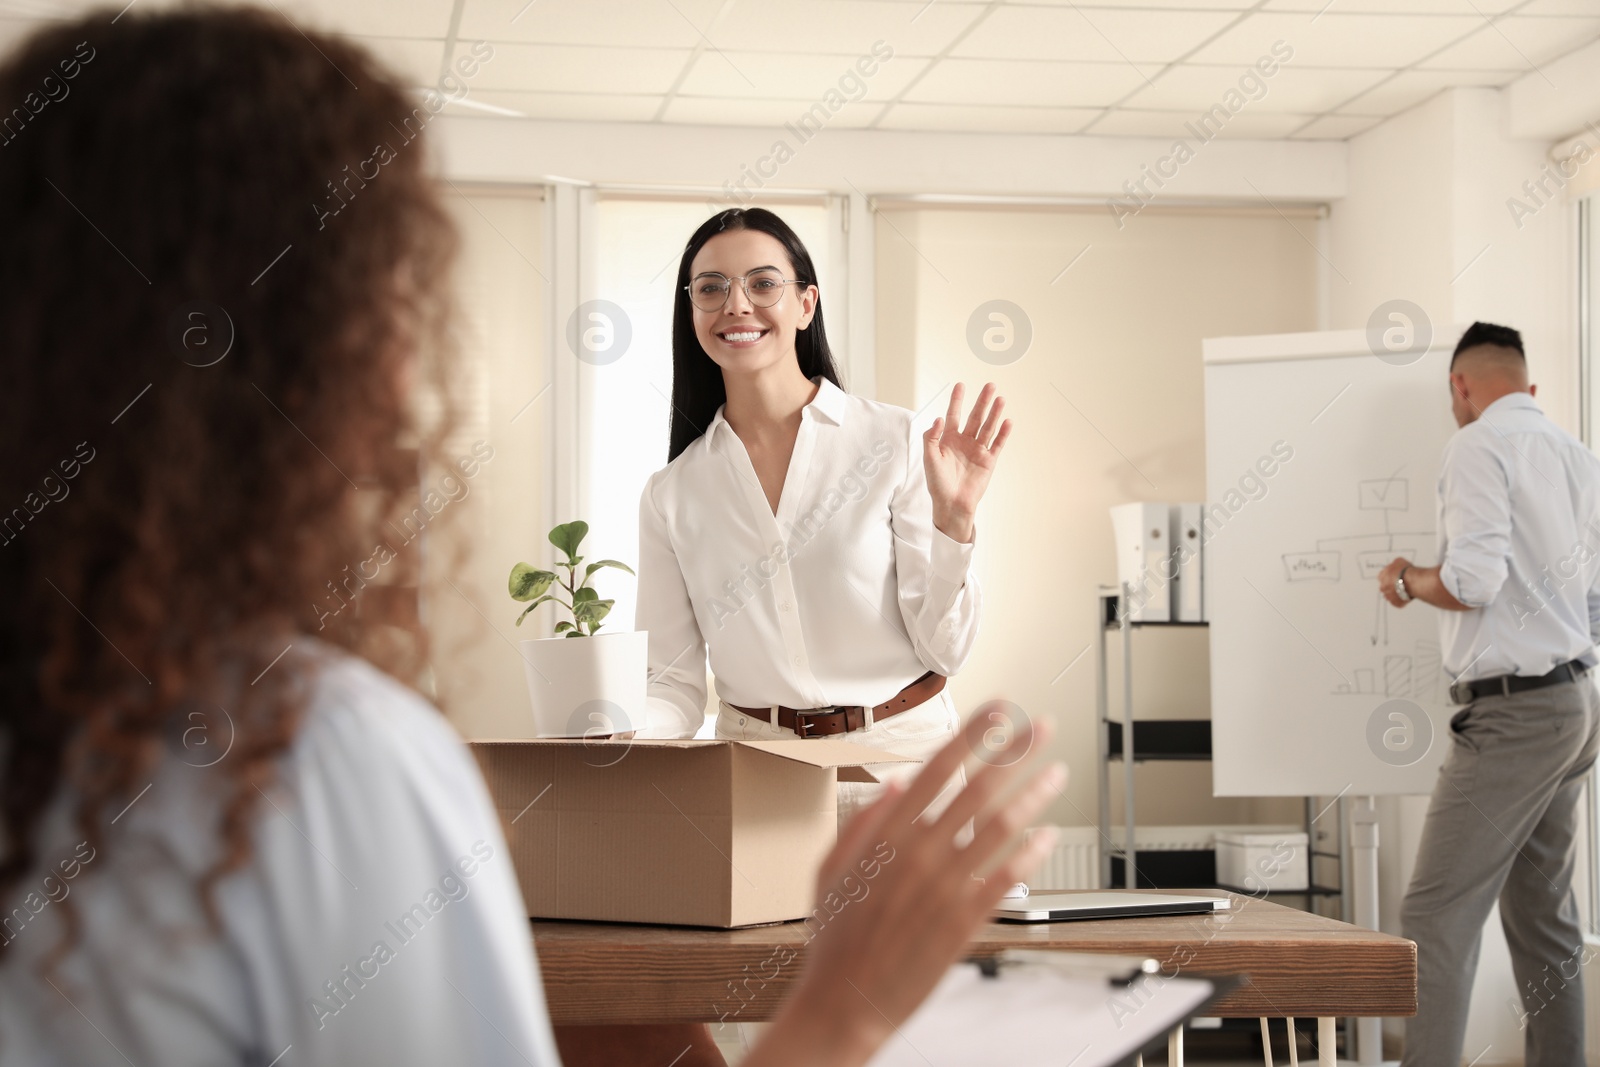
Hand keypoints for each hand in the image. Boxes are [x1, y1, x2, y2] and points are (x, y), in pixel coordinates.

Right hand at [748, 707, 1063, 1066]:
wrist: (843, 1002)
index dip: (972, 735)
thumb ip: (863, 822)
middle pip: (979, 787)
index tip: (996, 712)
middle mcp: (920, 852)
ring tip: (1057, 774)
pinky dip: (1032, 854)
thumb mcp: (830, 869)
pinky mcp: (965, 920)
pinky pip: (1008, 877)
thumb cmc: (835, 939)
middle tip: (1041, 728)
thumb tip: (897, 785)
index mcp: (886, 835)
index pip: (939, 768)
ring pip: (1002, 827)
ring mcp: (946, 885)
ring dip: (1035, 795)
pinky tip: (1049, 836)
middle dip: (1017, 751)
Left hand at [924, 382, 1010, 543]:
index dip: (957, 400)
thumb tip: (938, 418)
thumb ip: (931, 437)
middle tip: (990, 385)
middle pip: (975, 417)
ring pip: (988, 427)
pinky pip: (997, 444)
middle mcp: (964, 442)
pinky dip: (1003, 433)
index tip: (960, 385)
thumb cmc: (938, 483)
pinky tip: (1007, 421)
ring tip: (1000, 399)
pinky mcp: (988, 461)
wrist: (951, 504)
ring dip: (994, 413)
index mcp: (948, 439)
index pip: (953, 415)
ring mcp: (977, 450)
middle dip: (982, 401)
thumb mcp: (929, 458)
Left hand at [1378, 557, 1412, 607]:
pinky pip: (1397, 602)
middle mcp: (1383, 587)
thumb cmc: (1405, 571)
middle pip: (1386, 587)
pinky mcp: (1396, 603)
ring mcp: (1389, 596)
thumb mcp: (1399, 561)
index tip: (1394, 577)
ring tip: (1405, 590)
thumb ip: (1394, 564)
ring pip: (1391, 596)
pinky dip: (1401, 600)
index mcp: (1382, 577)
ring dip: (1396, 593)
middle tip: (1400, 583)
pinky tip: (1407, 596)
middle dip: (1392, 585)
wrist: (1412, 581)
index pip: (1382, 577)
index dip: (1389, 576)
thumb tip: (1395, 565)